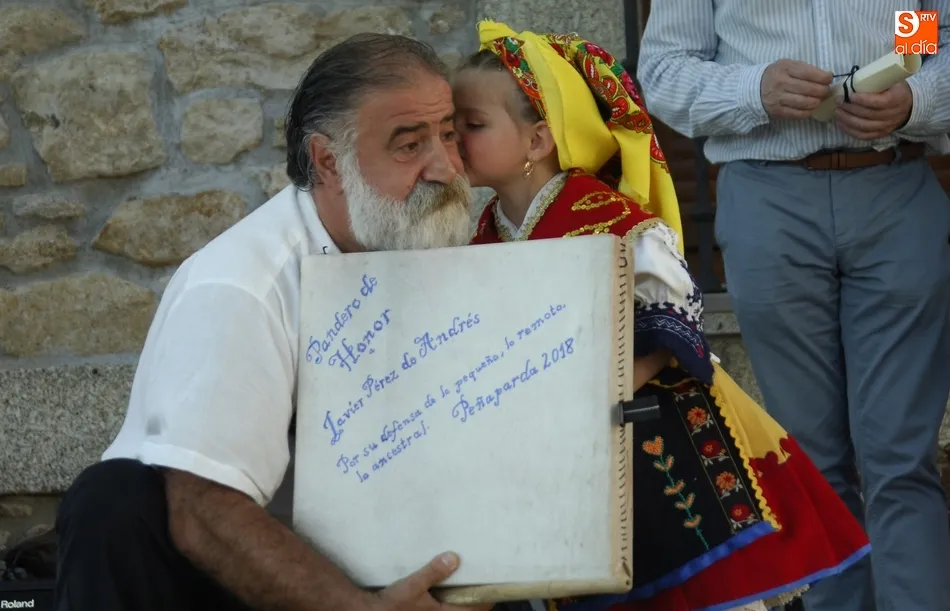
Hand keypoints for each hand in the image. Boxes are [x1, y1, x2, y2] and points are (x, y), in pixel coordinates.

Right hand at [369, 553, 493, 610]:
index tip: (494, 583)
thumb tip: (454, 558)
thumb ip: (433, 572)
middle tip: (480, 578)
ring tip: (464, 579)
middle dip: (475, 597)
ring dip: (461, 598)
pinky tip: (444, 587)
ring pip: (455, 609)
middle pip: (468, 610)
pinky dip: (448, 599)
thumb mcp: (412, 586)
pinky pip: (443, 608)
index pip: (476, 608)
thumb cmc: (391, 604)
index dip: (487, 597)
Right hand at [760, 59, 832, 118]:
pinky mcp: (777, 111)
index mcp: (785, 68)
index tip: (829, 79)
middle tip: (825, 91)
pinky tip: (810, 108)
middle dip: (823, 91)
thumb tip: (826, 78)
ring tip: (818, 99)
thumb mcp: (788, 65)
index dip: (824, 77)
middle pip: (810, 89)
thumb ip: (805, 69)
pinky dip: (808, 111)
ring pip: (806, 103)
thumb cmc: (777, 75)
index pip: (810, 73)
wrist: (755, 89)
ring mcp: (778, 98)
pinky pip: (798, 114)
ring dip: (817, 102)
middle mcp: (781, 83)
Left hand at [834, 81, 912, 140]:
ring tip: (837, 112)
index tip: (850, 95)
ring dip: (847, 120)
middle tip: (839, 102)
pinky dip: (850, 130)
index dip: (863, 100)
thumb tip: (853, 80)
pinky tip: (840, 123)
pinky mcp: (880, 134)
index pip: (880, 102)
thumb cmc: (893, 89)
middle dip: (850, 109)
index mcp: (898, 98)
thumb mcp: (891, 80)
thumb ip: (877, 80)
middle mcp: (894, 115)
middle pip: (869, 115)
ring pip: (864, 127)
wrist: (907, 105)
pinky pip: (863, 136)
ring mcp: (887, 126)